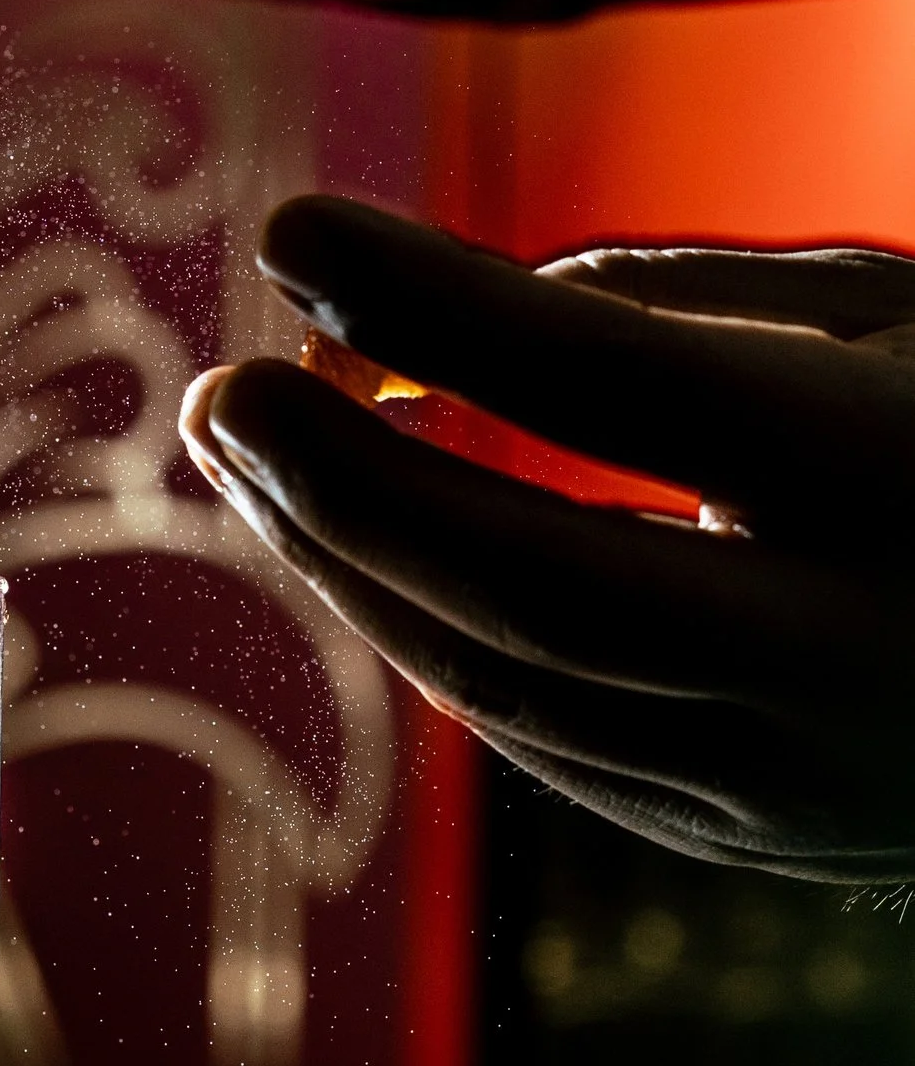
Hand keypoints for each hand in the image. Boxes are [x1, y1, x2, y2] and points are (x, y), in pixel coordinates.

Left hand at [179, 195, 914, 881]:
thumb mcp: (902, 310)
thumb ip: (688, 293)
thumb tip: (451, 298)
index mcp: (896, 476)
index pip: (615, 380)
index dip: (433, 299)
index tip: (291, 226)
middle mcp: (847, 647)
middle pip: (532, 575)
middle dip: (346, 481)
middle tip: (220, 388)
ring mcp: (803, 775)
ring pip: (516, 685)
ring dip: (353, 565)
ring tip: (247, 454)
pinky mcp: (758, 839)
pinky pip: (551, 748)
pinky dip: (432, 641)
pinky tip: (350, 553)